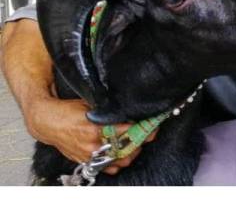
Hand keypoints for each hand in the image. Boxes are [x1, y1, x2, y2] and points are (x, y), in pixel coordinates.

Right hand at [25, 96, 155, 174]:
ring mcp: (90, 155)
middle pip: (127, 148)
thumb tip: (129, 110)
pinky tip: (125, 154)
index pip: (127, 131)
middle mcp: (94, 144)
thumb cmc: (68, 111)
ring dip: (132, 152)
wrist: (48, 122)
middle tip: (149, 134)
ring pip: (120, 160)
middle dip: (141, 141)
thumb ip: (109, 110)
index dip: (142, 128)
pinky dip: (119, 162)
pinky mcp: (86, 161)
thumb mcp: (91, 104)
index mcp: (95, 128)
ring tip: (139, 143)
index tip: (151, 125)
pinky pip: (108, 167)